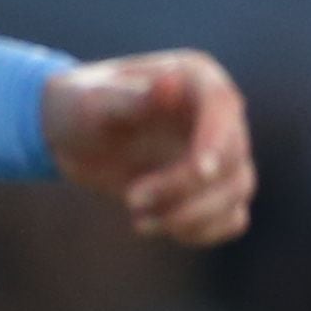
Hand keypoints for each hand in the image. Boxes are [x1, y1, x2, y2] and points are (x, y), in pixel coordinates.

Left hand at [44, 51, 254, 245]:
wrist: (74, 138)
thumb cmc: (80, 108)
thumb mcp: (92, 101)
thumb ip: (129, 97)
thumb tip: (170, 85)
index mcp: (196, 78)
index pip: (223, 107)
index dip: (217, 141)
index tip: (200, 172)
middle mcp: (218, 115)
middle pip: (232, 158)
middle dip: (184, 188)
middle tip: (131, 200)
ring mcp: (222, 154)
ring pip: (236, 192)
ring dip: (191, 216)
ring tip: (139, 222)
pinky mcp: (215, 189)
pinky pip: (231, 219)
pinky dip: (201, 231)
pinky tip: (157, 226)